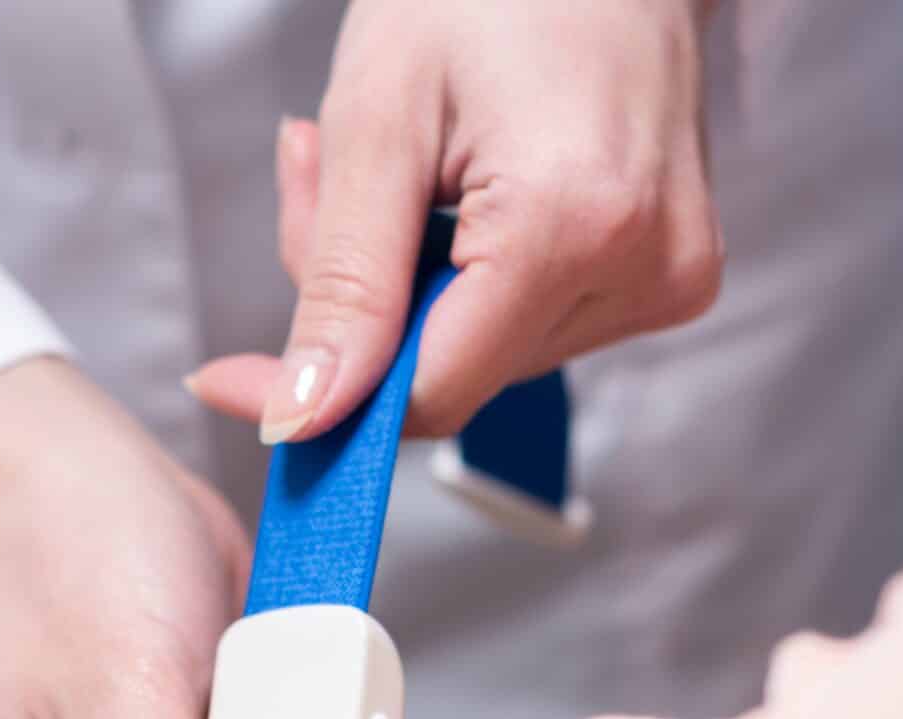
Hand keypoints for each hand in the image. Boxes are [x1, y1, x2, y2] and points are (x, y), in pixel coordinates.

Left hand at [185, 0, 722, 440]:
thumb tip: (304, 417)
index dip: (326, 395)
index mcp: (575, 223)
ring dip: (413, 286)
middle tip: (320, 174)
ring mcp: (668, 275)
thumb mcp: (380, 117)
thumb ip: (342, 281)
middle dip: (367, 308)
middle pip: (453, 373)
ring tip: (409, 165)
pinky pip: (532, 322)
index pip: (429, 393)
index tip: (231, 375)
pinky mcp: (671, 273)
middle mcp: (645, 267)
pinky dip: (469, 275)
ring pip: (485, 354)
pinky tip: (462, 188)